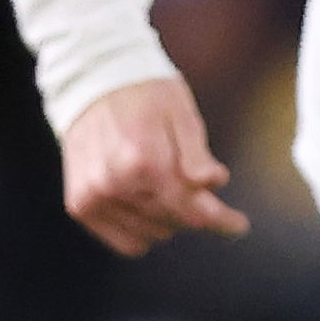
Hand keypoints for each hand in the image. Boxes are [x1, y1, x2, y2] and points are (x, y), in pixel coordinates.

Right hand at [57, 74, 244, 251]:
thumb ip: (197, 154)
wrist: (91, 79)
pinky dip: (144, 228)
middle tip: (201, 189)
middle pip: (175, 222)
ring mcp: (94, 197)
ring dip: (169, 217)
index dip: (222, 220)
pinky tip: (148, 203)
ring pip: (153, 234)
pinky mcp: (81, 205)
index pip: (192, 209)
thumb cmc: (144, 92)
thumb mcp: (181, 112)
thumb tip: (214, 184)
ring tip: (166, 184)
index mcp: (143, 160)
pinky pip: (127, 241)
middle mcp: (114, 184)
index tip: (238, 226)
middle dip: (196, 210)